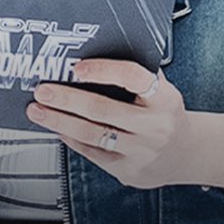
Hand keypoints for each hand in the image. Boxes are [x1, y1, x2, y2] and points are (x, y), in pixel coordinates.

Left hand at [26, 58, 200, 188]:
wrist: (184, 153)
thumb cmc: (164, 113)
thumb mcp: (162, 89)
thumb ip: (137, 73)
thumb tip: (94, 53)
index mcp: (165, 98)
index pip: (133, 77)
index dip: (103, 70)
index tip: (77, 67)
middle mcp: (155, 126)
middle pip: (103, 109)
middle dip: (67, 99)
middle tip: (43, 90)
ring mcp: (141, 151)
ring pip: (93, 134)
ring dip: (59, 121)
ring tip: (38, 110)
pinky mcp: (128, 170)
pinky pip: (93, 153)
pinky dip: (71, 139)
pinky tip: (57, 128)